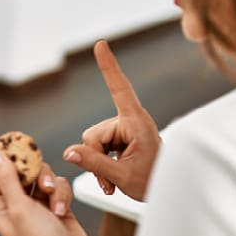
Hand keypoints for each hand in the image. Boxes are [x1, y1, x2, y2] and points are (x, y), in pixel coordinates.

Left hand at [0, 150, 95, 235]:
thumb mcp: (20, 207)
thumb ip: (7, 178)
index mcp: (0, 208)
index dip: (4, 160)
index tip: (16, 147)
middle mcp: (17, 206)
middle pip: (21, 172)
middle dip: (34, 172)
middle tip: (40, 179)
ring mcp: (38, 207)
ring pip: (43, 178)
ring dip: (51, 185)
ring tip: (54, 203)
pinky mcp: (57, 208)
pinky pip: (59, 188)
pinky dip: (63, 195)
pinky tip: (63, 211)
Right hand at [64, 40, 160, 201]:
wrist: (167, 190)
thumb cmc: (153, 182)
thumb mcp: (122, 176)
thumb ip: (94, 163)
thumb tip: (68, 152)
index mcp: (137, 122)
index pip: (120, 89)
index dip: (109, 67)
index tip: (101, 45)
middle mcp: (129, 121)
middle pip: (93, 134)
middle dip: (95, 158)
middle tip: (110, 180)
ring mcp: (123, 130)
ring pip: (92, 142)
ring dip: (98, 164)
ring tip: (114, 181)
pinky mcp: (118, 139)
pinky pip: (96, 148)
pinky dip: (100, 165)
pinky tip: (112, 179)